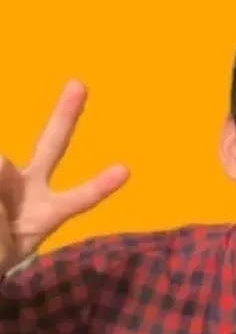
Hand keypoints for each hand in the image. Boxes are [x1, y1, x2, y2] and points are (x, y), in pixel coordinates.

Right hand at [0, 80, 128, 273]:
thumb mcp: (5, 249)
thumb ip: (3, 212)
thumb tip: (0, 160)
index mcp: (47, 213)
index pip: (78, 200)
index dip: (98, 186)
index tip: (125, 170)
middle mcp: (30, 188)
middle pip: (51, 146)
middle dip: (65, 116)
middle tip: (80, 84)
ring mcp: (5, 178)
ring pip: (1, 163)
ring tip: (1, 214)